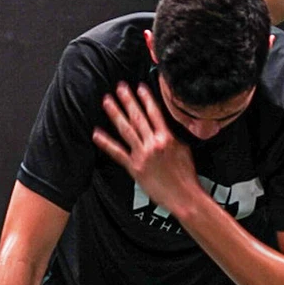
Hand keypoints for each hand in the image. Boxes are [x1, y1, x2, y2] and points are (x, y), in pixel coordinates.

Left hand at [92, 82, 200, 213]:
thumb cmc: (186, 175)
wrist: (184, 197)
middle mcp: (153, 144)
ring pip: (126, 130)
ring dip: (115, 114)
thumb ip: (172, 136)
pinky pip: (117, 153)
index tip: (139, 87)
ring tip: (107, 101)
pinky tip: (96, 133)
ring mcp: (142, 155)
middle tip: (119, 87)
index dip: (146, 98)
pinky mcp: (134, 168)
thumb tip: (165, 128)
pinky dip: (106, 143)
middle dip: (128, 100)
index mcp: (167, 138)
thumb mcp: (184, 149)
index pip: (155, 113)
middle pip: (138, 117)